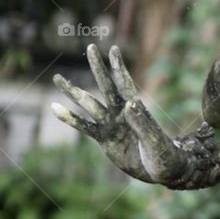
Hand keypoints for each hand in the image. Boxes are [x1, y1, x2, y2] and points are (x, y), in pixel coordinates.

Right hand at [52, 45, 190, 185]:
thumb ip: (142, 122)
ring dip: (73, 91)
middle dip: (98, 68)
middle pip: (106, 86)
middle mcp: (121, 113)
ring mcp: (111, 125)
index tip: (113, 49)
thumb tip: (129, 102)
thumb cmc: (165, 155)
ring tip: (57, 78)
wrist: (161, 171)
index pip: (125, 84)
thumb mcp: (154, 140)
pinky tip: (55, 108)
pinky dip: (70, 118)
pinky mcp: (104, 139)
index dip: (119, 67)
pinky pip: (85, 127)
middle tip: (91, 47)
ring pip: (88, 104)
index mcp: (136, 109)